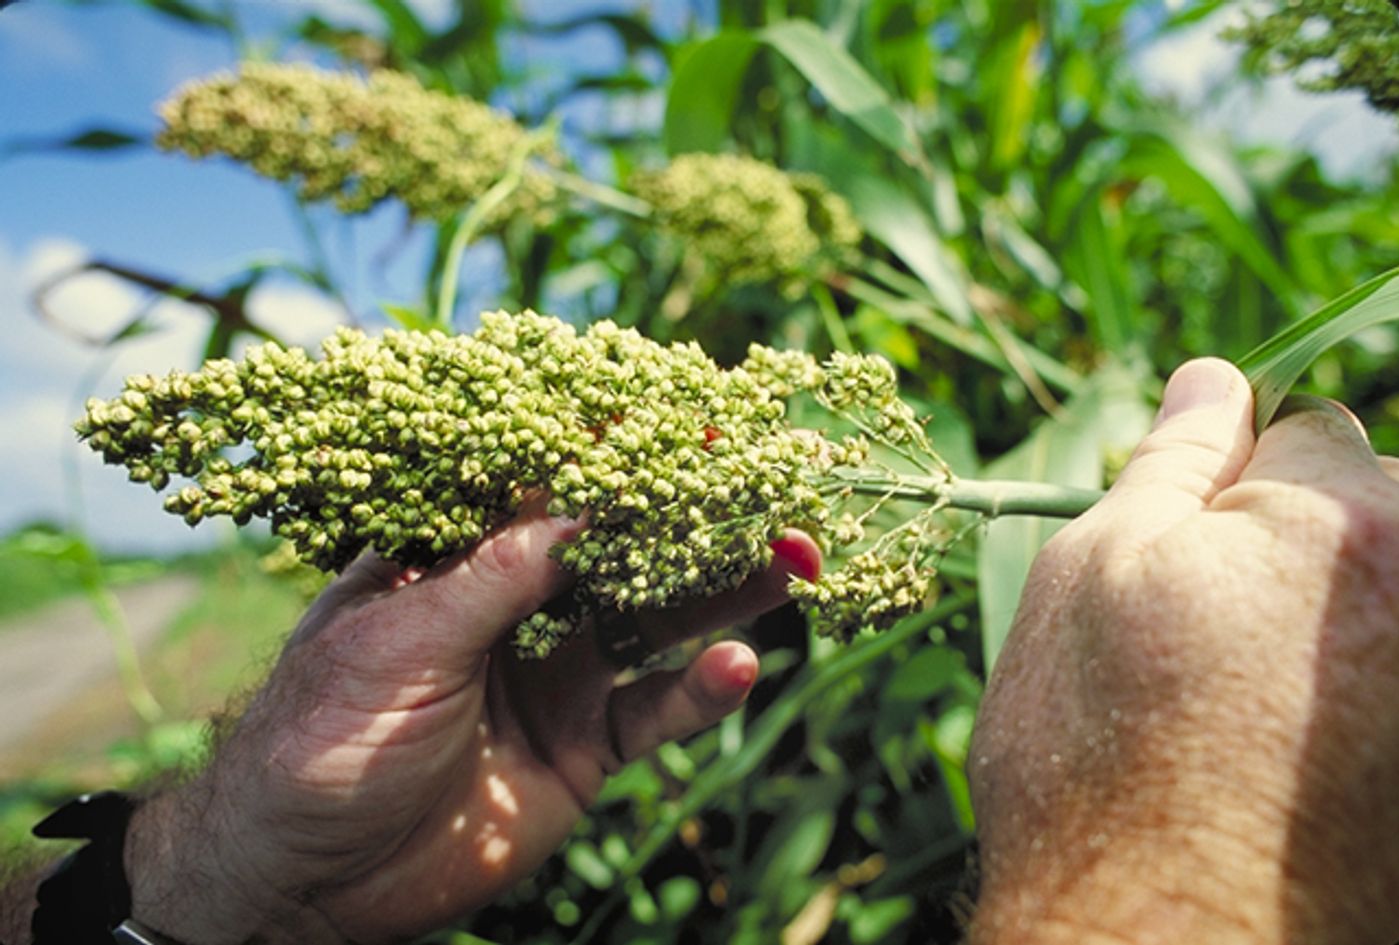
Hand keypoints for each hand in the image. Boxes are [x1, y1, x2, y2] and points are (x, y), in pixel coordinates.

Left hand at [123, 502, 820, 943]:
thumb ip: (497, 579)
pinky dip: (699, 691)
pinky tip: (739, 666)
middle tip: (768, 486)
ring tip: (791, 560)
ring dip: (721, 592)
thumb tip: (583, 503)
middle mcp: (515, 606)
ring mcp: (554, 676)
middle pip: (618, 548)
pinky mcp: (580, 749)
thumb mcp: (400, 642)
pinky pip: (652, 712)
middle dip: (689, 518)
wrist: (303, 884)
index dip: (614, 455)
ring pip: (653, 621)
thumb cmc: (319, 739)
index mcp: (456, 558)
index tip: (686, 425)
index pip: (545, 487)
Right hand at [968, 359, 1398, 944]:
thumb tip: (1210, 377)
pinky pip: (1385, 670)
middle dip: (1300, 545)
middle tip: (1213, 644)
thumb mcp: (1094, 577)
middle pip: (1374, 507)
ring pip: (1382, 592)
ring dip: (1333, 618)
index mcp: (1349, 518)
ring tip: (1250, 710)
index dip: (1230, 484)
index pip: (1308, 426)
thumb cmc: (1097, 756)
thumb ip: (1171, 462)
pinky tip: (1294, 754)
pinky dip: (1354, 691)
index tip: (1186, 560)